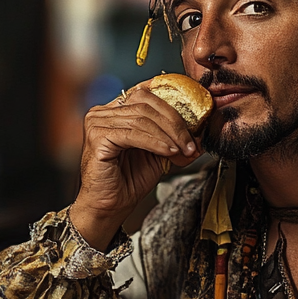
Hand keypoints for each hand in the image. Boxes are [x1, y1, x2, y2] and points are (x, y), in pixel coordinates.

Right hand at [71, 84, 202, 249]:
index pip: (146, 92)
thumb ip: (175, 138)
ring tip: (181, 150)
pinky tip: (168, 152)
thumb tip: (200, 133)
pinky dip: (155, 142)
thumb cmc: (129, 180)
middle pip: (146, 103)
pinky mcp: (97, 137)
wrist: (110, 206)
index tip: (193, 115)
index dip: (171, 98)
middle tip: (190, 142)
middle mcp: (103, 112)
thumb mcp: (160, 153)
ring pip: (142, 119)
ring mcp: (97, 122)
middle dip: (175, 122)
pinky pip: (133, 134)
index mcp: (115, 110)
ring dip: (168, 135)